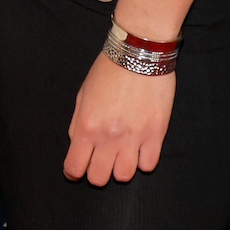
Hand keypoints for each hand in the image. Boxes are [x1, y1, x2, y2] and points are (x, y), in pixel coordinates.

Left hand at [64, 54, 173, 185]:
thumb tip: (78, 144)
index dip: (73, 172)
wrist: (139, 52)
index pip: (75, 167)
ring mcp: (134, 137)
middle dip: (97, 171)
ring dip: (121, 168)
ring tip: (123, 153)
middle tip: (102, 159)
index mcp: (87, 126)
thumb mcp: (83, 94)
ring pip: (124, 176)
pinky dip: (143, 160)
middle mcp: (108, 137)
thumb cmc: (108, 69)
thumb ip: (77, 123)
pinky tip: (141, 147)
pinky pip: (149, 165)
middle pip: (99, 178)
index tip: (78, 168)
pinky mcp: (156, 134)